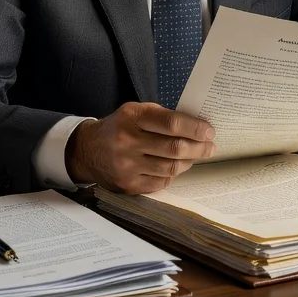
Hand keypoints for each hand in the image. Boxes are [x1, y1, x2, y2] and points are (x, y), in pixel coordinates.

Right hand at [66, 102, 215, 193]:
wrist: (87, 150)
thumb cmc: (119, 127)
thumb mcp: (135, 111)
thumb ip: (162, 117)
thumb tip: (196, 126)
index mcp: (132, 117)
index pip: (171, 123)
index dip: (195, 128)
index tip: (209, 131)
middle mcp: (127, 141)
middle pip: (174, 148)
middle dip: (199, 148)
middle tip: (210, 146)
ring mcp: (126, 166)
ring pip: (171, 167)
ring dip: (189, 162)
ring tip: (195, 156)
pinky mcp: (127, 185)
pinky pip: (161, 182)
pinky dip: (173, 174)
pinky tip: (176, 166)